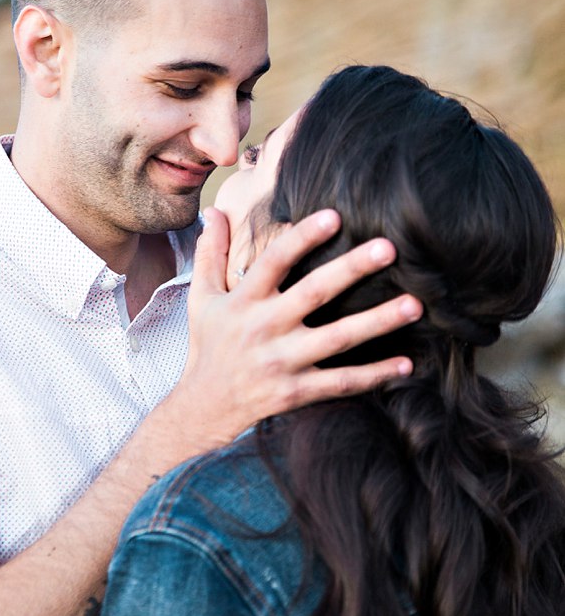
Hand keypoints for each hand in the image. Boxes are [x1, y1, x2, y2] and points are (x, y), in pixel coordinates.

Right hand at [177, 207, 422, 443]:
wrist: (204, 405)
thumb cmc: (209, 345)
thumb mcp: (202, 298)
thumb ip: (210, 253)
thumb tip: (214, 210)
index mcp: (244, 301)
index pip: (274, 262)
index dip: (302, 239)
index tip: (334, 216)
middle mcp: (264, 329)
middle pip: (313, 294)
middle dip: (350, 270)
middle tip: (388, 248)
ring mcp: (282, 362)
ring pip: (336, 339)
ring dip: (377, 322)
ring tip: (414, 305)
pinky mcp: (296, 392)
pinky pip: (340, 382)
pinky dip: (374, 375)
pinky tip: (406, 364)